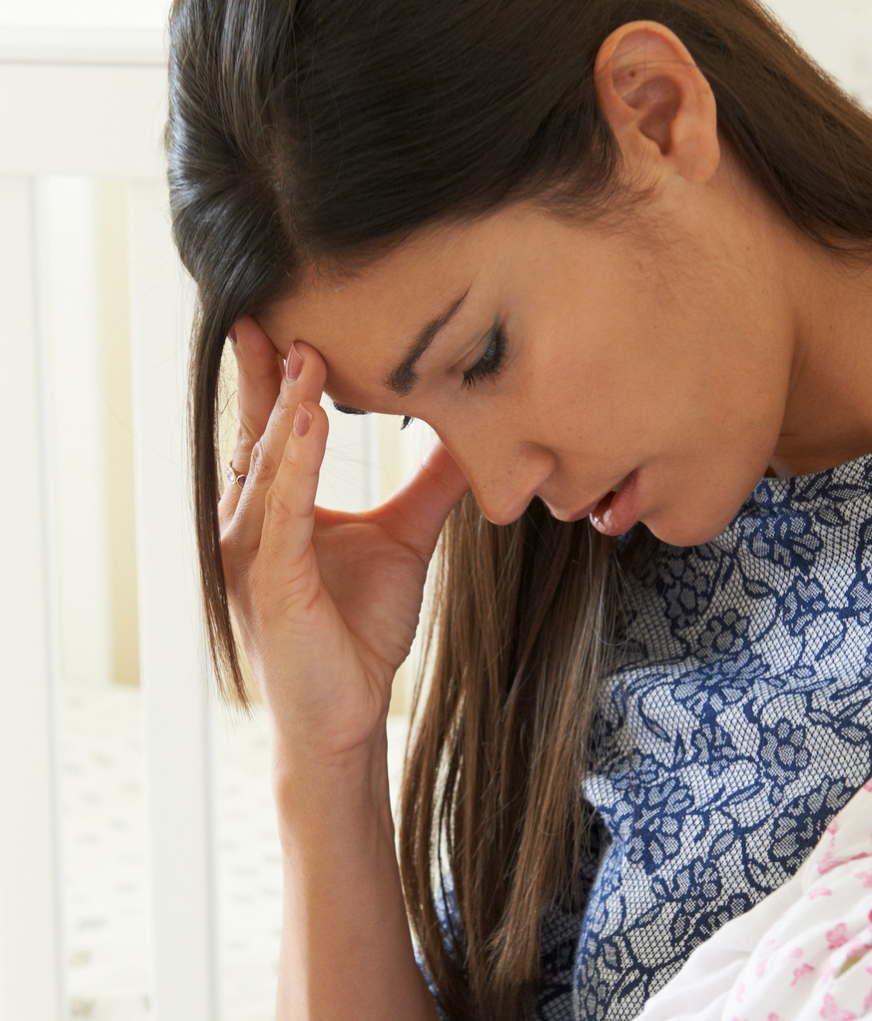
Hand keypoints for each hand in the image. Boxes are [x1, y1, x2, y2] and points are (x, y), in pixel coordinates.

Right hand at [221, 318, 467, 760]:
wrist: (348, 715)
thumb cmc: (360, 633)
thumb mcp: (404, 541)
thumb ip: (428, 487)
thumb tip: (472, 440)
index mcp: (272, 509)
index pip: (271, 428)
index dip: (276, 373)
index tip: (290, 315)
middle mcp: (249, 522)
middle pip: (256, 432)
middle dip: (267, 371)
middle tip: (277, 306)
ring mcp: (254, 551)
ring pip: (268, 463)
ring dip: (285, 405)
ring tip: (306, 349)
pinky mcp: (272, 581)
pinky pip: (284, 512)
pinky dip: (296, 464)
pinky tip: (306, 420)